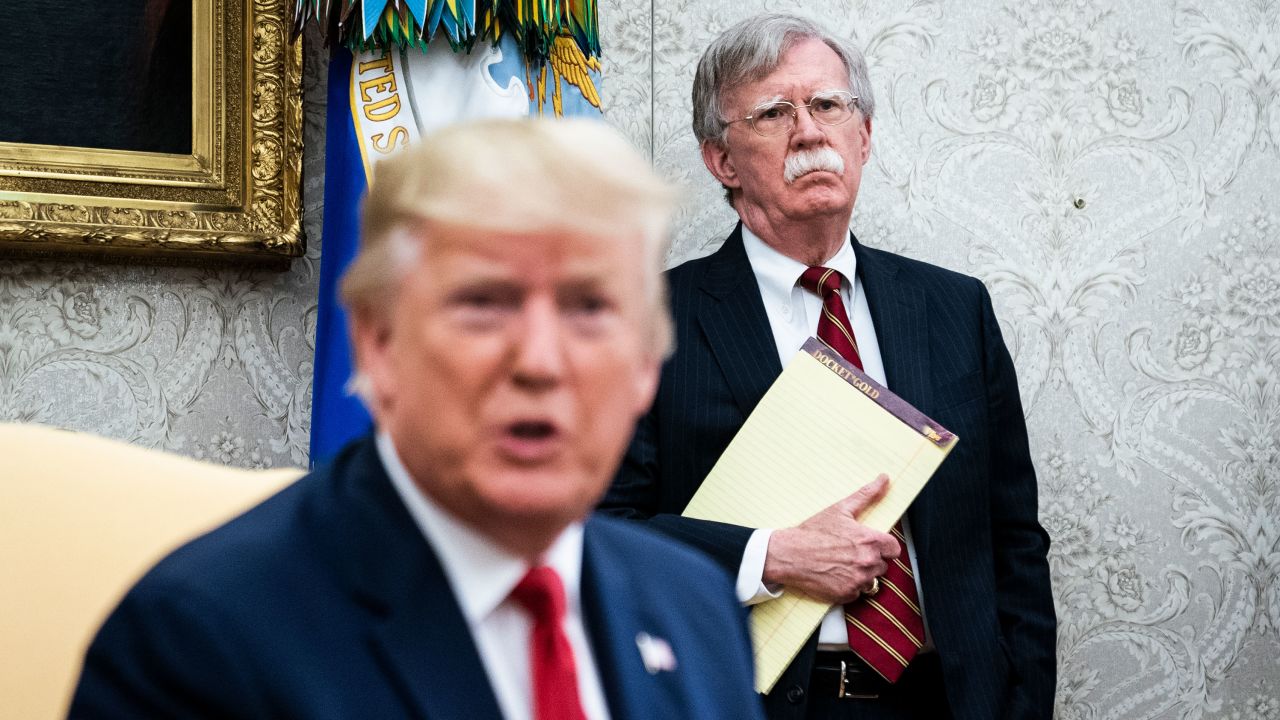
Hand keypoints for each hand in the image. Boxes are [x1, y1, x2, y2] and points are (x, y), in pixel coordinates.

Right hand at [761, 474, 899, 604]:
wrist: (789, 554)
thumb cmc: (813, 532)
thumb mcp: (840, 509)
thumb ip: (867, 495)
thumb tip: (884, 479)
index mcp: (870, 540)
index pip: (894, 550)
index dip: (884, 547)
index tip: (873, 546)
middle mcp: (867, 562)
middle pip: (883, 566)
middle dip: (870, 560)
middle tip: (850, 554)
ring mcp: (858, 580)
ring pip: (871, 581)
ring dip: (861, 575)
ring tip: (842, 565)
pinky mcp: (847, 594)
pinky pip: (857, 593)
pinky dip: (849, 586)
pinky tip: (835, 575)